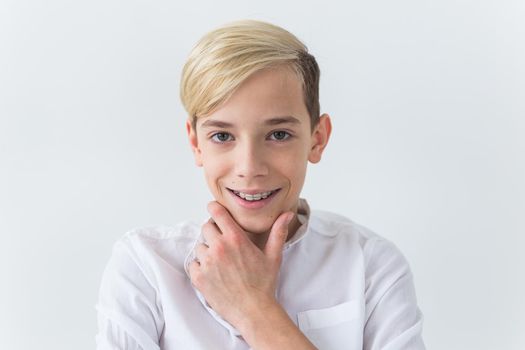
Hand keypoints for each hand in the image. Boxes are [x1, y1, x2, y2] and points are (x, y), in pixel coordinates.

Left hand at [187, 201, 293, 328]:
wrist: (253, 310)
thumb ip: (277, 232)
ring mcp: (207, 263)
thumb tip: (286, 214)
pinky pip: (193, 263)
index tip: (214, 209)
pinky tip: (213, 272)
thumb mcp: (273, 256)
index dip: (214, 208)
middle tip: (222, 242)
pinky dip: (200, 266)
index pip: (216, 212)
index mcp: (235, 239)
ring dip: (207, 250)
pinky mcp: (199, 277)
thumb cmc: (264, 283)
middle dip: (213, 231)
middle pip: (206, 227)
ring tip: (220, 261)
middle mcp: (219, 248)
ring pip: (199, 246)